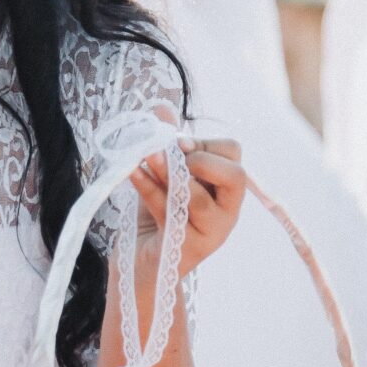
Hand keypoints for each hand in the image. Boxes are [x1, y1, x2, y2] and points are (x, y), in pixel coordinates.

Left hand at [130, 135, 244, 280]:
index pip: (233, 153)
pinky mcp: (186, 249)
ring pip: (197, 199)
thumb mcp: (164, 173)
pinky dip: (148, 188)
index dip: (205, 141)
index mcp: (227, 189)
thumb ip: (167, 142)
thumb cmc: (158, 213)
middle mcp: (227, 212)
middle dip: (202, 159)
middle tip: (175, 158)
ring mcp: (210, 233)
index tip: (179, 144)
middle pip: (235, 176)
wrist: (141, 259)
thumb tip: (161, 107)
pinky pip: (168, 214)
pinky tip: (132, 172)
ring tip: (146, 155)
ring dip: (168, 171)